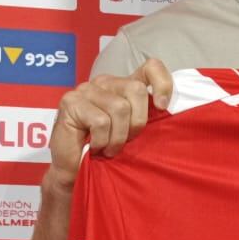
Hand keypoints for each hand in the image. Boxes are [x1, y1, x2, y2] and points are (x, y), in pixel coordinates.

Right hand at [48, 59, 174, 188]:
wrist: (74, 172)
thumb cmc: (105, 152)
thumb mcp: (133, 133)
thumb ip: (146, 117)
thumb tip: (167, 110)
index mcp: (123, 86)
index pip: (150, 68)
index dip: (162, 83)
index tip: (162, 107)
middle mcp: (105, 82)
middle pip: (136, 89)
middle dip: (137, 122)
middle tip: (126, 141)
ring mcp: (86, 90)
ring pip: (119, 107)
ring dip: (117, 137)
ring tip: (108, 148)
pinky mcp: (71, 102)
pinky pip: (100, 121)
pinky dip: (101, 140)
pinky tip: (94, 147)